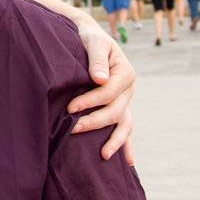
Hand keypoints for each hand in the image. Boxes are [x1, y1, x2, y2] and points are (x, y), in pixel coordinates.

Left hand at [67, 19, 135, 162]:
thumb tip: (100, 79)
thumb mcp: (94, 42)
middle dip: (94, 122)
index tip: (70, 108)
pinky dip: (126, 144)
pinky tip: (127, 162)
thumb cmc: (89, 39)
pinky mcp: (120, 107)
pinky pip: (126, 128)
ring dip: (115, 141)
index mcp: (125, 73)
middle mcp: (129, 89)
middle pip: (115, 111)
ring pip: (125, 124)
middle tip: (73, 128)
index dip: (90, 101)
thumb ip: (96, 59)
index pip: (109, 92)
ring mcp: (126, 100)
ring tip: (103, 156)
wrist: (90, 38)